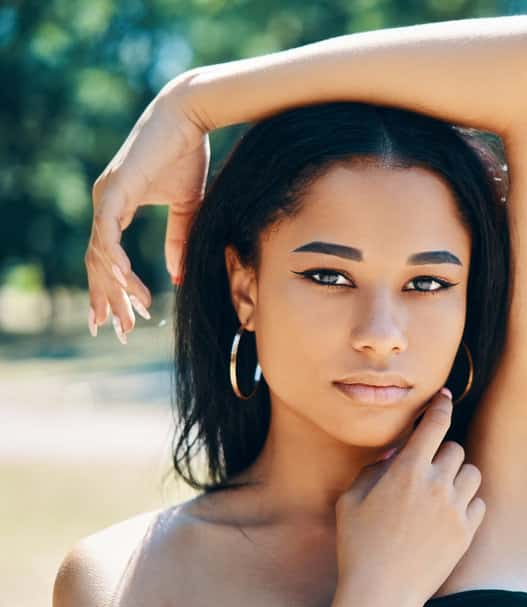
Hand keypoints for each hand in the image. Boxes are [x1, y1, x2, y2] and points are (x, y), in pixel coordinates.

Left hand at [85, 75, 209, 342]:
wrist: (189, 116)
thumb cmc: (188, 155)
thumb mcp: (186, 206)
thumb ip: (179, 238)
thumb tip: (177, 275)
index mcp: (115, 206)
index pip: (106, 256)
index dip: (113, 289)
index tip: (123, 319)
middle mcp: (104, 203)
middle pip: (97, 263)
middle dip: (109, 300)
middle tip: (120, 330)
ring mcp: (105, 197)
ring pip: (99, 254)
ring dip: (115, 288)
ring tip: (131, 314)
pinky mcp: (114, 190)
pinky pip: (106, 235)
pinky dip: (113, 260)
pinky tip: (124, 281)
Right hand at [334, 387, 485, 606]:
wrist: (380, 595)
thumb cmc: (357, 547)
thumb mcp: (351, 501)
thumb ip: (373, 470)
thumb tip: (396, 454)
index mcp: (406, 471)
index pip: (435, 424)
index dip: (441, 406)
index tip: (443, 398)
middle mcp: (436, 484)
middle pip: (455, 449)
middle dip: (441, 454)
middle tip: (426, 470)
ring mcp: (455, 509)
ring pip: (471, 473)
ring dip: (457, 476)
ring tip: (440, 493)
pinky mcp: (466, 533)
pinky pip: (479, 503)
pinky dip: (467, 503)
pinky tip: (449, 515)